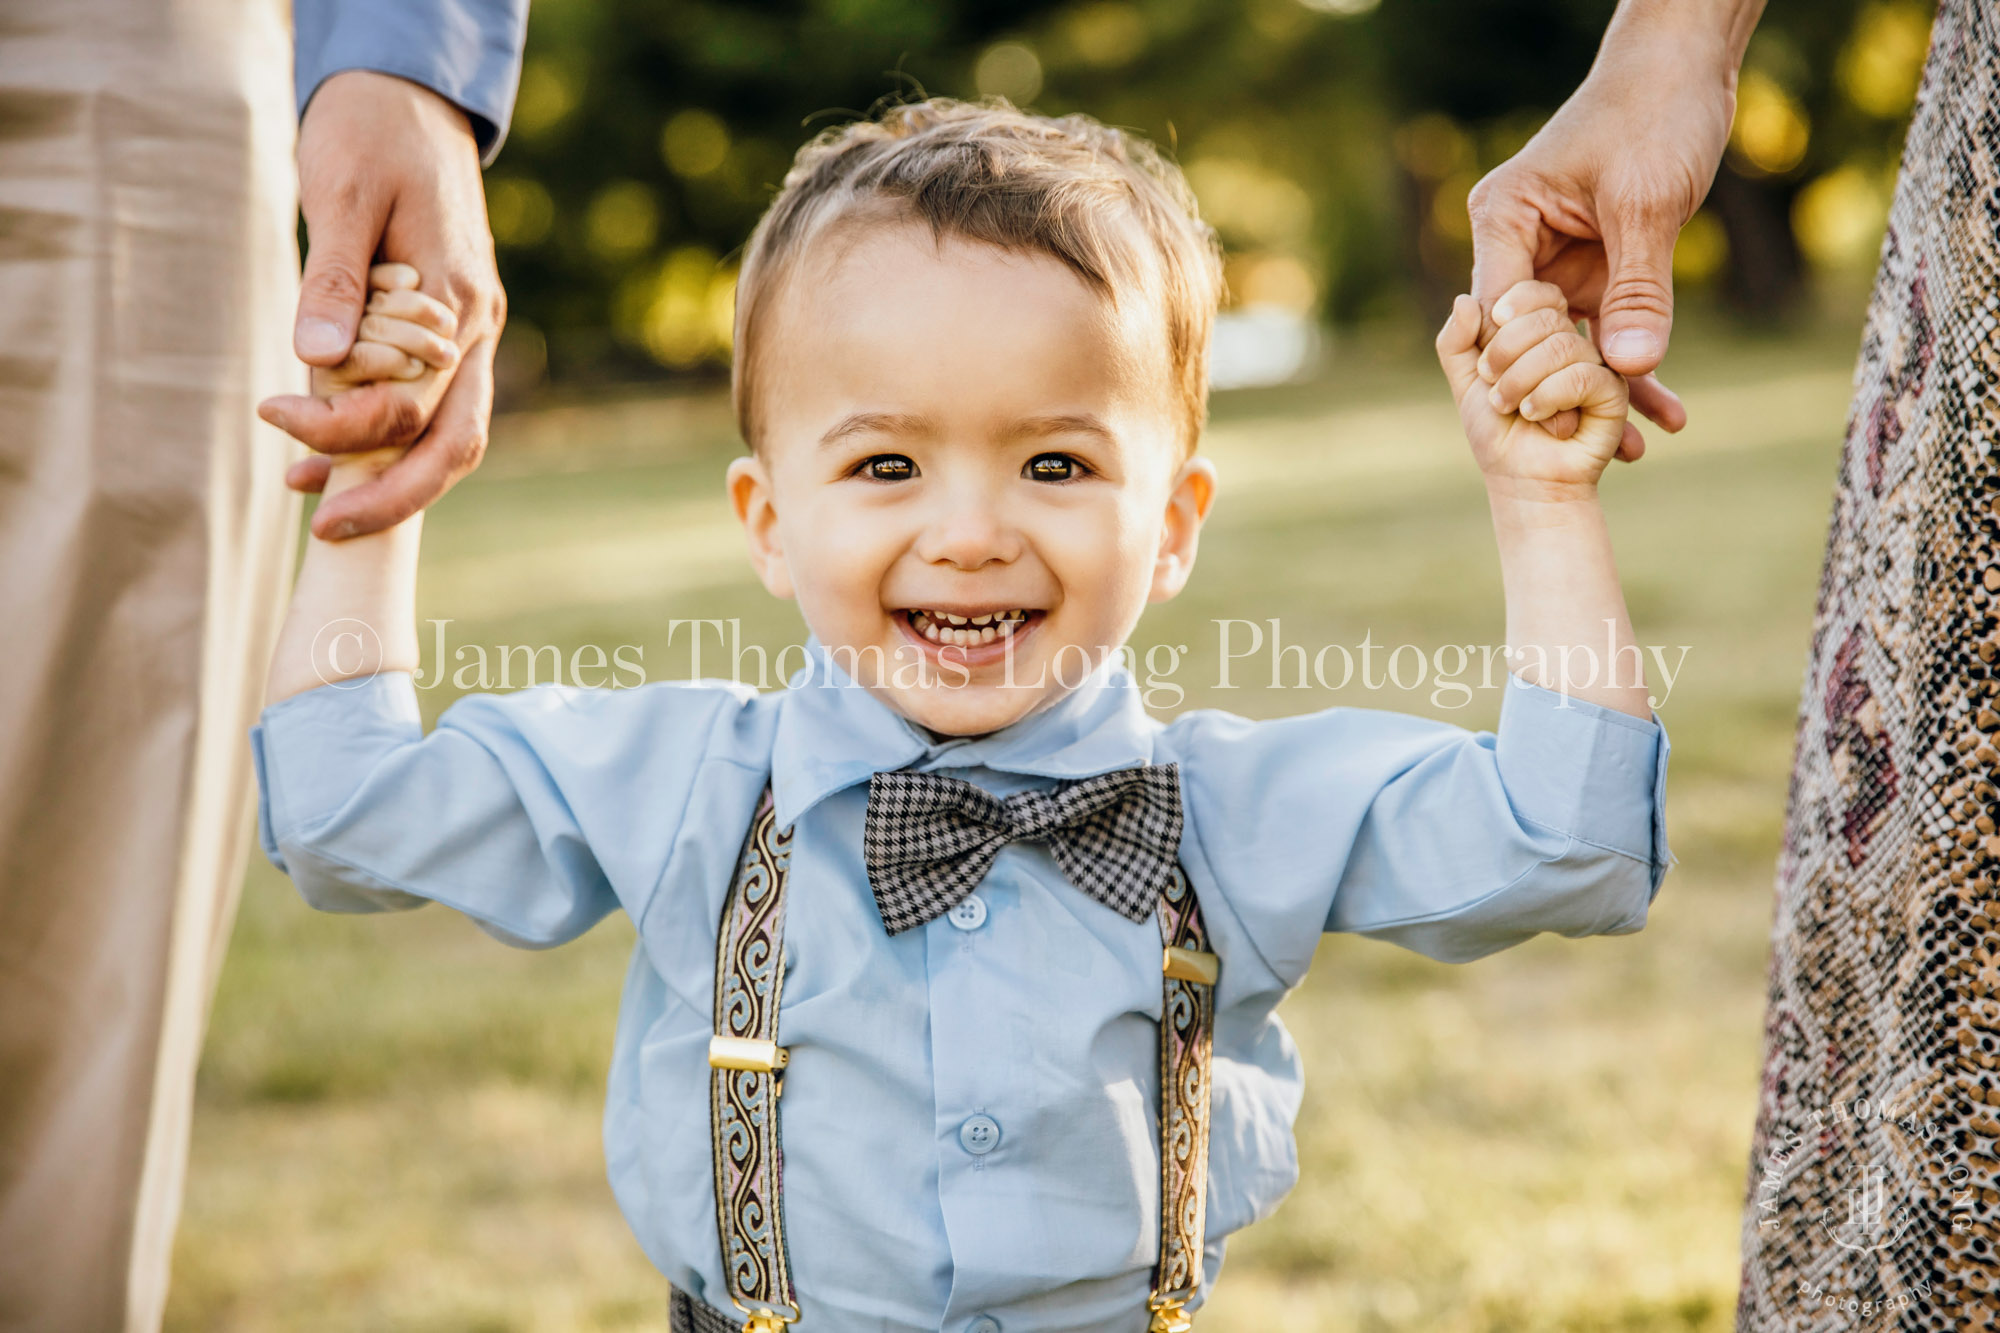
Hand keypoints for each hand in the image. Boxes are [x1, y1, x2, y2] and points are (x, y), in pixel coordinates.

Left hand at [258, 70, 504, 539]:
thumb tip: (317, 363)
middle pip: (453, 442)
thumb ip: (337, 281)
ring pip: (450, 435)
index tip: (274, 415)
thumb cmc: (374, 136)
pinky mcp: (449, 336)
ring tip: (314, 505)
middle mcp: (477, 328)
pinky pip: (430, 407)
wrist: (412, 101)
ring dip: (392, 480)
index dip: (344, 424)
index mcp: (459, 299)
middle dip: (393, 496)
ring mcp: (469, 336)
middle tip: (324, 531)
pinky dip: (387, 442)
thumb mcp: (344, 195)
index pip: (412, 398)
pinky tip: (329, 458)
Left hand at [1438, 283, 1629, 499]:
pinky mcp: (1613, 391)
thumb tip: (1464, 301)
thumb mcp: (1466, 382)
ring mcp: (1599, 363)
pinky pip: (1584, 374)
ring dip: (1522, 381)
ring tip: (1513, 409)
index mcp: (1545, 331)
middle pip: (1547, 315)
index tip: (1487, 352)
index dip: (1508, 313)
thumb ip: (1456, 341)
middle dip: (1506, 354)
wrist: (1523, 480)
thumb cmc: (1497, 432)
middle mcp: (1576, 341)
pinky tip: (1538, 417)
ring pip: (1563, 344)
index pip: (1538, 294)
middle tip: (1495, 391)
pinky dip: (1548, 396)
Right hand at [1466, 23, 1742, 448]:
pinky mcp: (1595, 266)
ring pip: (1571, 343)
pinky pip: (1608, 327)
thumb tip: (1631, 366)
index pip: (1499, 311)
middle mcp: (1518, 245)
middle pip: (1529, 338)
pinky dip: (1634, 364)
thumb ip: (1638, 287)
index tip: (1557, 422)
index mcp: (1503, 220)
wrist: (1684, 70)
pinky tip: (1663, 410)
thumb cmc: (1654, 115)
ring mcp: (1556, 260)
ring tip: (1633, 450)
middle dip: (1563, 395)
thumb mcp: (1648, 204)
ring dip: (1604, 392)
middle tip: (1592, 451)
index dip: (1526, 368)